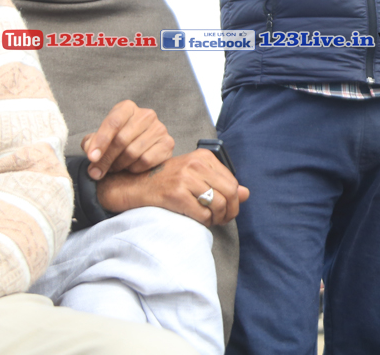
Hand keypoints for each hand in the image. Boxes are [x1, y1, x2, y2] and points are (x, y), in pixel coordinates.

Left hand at [81, 100, 174, 179]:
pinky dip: (134, 168)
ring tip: (114, 167)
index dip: (101, 141)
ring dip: (119, 165)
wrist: (144, 148)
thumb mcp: (102, 138)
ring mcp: (159, 128)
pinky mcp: (168, 144)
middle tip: (97, 171)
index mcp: (127, 108)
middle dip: (106, 159)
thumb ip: (92, 143)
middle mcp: (146, 114)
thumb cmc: (119, 141)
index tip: (92, 158)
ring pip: (132, 152)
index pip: (113, 122)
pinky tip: (130, 167)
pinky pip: (146, 160)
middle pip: (121, 140)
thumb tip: (93, 156)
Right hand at [97, 149, 250, 225]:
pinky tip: (197, 221)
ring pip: (218, 205)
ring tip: (210, 221)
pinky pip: (202, 214)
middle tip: (221, 220)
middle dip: (230, 212)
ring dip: (217, 219)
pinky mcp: (176, 194)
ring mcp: (185, 178)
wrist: (133, 185)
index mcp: (203, 157)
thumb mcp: (194, 176)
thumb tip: (246, 193)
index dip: (234, 201)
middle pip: (229, 193)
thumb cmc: (165, 182)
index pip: (233, 182)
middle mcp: (196, 164)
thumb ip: (220, 183)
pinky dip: (204, 222)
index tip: (227, 210)